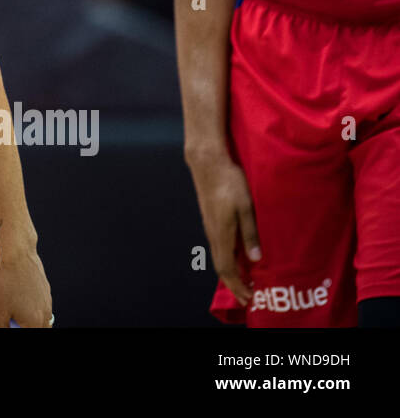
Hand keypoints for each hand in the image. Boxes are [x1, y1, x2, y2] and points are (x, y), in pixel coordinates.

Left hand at [0, 247, 52, 327]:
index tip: (17, 326)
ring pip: (46, 319)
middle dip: (34, 328)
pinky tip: (26, 303)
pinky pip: (44, 305)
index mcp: (34, 323)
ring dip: (37, 322)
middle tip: (23, 324)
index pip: (34, 335)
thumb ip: (1, 328)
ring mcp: (47, 300)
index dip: (26, 333)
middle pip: (44, 330)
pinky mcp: (46, 289)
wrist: (17, 254)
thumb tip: (0, 333)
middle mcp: (45, 314)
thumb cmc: (5, 282)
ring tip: (26, 320)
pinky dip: (37, 309)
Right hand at [188, 153, 260, 304]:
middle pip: (220, 267)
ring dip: (231, 273)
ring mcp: (209, 226)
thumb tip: (255, 259)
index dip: (237, 286)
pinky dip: (228, 260)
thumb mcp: (246, 207)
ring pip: (218, 257)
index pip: (227, 269)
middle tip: (248, 297)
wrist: (207, 163)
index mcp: (221, 233)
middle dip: (233, 285)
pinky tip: (238, 257)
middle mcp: (212, 233)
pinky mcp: (210, 219)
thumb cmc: (230, 182)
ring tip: (245, 281)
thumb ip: (250, 233)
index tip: (249, 299)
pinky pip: (218, 247)